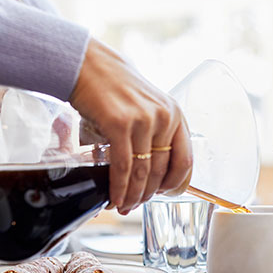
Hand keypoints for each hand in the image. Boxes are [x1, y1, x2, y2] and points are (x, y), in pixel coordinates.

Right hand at [70, 38, 192, 213]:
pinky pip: (123, 166)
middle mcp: (164, 117)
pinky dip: (119, 187)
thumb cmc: (110, 86)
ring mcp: (143, 121)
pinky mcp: (119, 125)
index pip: (185, 160)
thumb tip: (141, 169)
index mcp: (174, 114)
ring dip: (133, 195)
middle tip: (135, 206)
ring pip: (143, 172)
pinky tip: (114, 197)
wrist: (87, 65)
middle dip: (148, 195)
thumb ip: (149, 131)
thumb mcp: (142, 106)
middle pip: (162, 170)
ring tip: (123, 206)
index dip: (174, 185)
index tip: (160, 195)